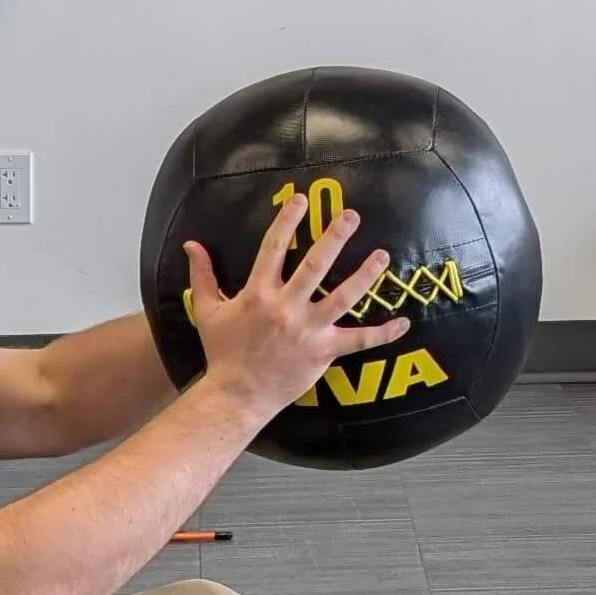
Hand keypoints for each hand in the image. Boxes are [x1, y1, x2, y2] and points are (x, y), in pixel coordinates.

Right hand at [184, 196, 409, 427]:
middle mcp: (285, 308)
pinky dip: (383, 333)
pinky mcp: (323, 352)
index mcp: (257, 294)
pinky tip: (404, 322)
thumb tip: (191, 245)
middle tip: (351, 216)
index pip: (273, 248)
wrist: (236, 394)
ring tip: (382, 256)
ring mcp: (307, 330)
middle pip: (314, 265)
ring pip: (343, 297)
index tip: (301, 200)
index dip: (287, 221)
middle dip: (334, 237)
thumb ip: (202, 275)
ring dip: (365, 275)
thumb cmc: (222, 353)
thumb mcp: (207, 310)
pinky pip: (359, 341)